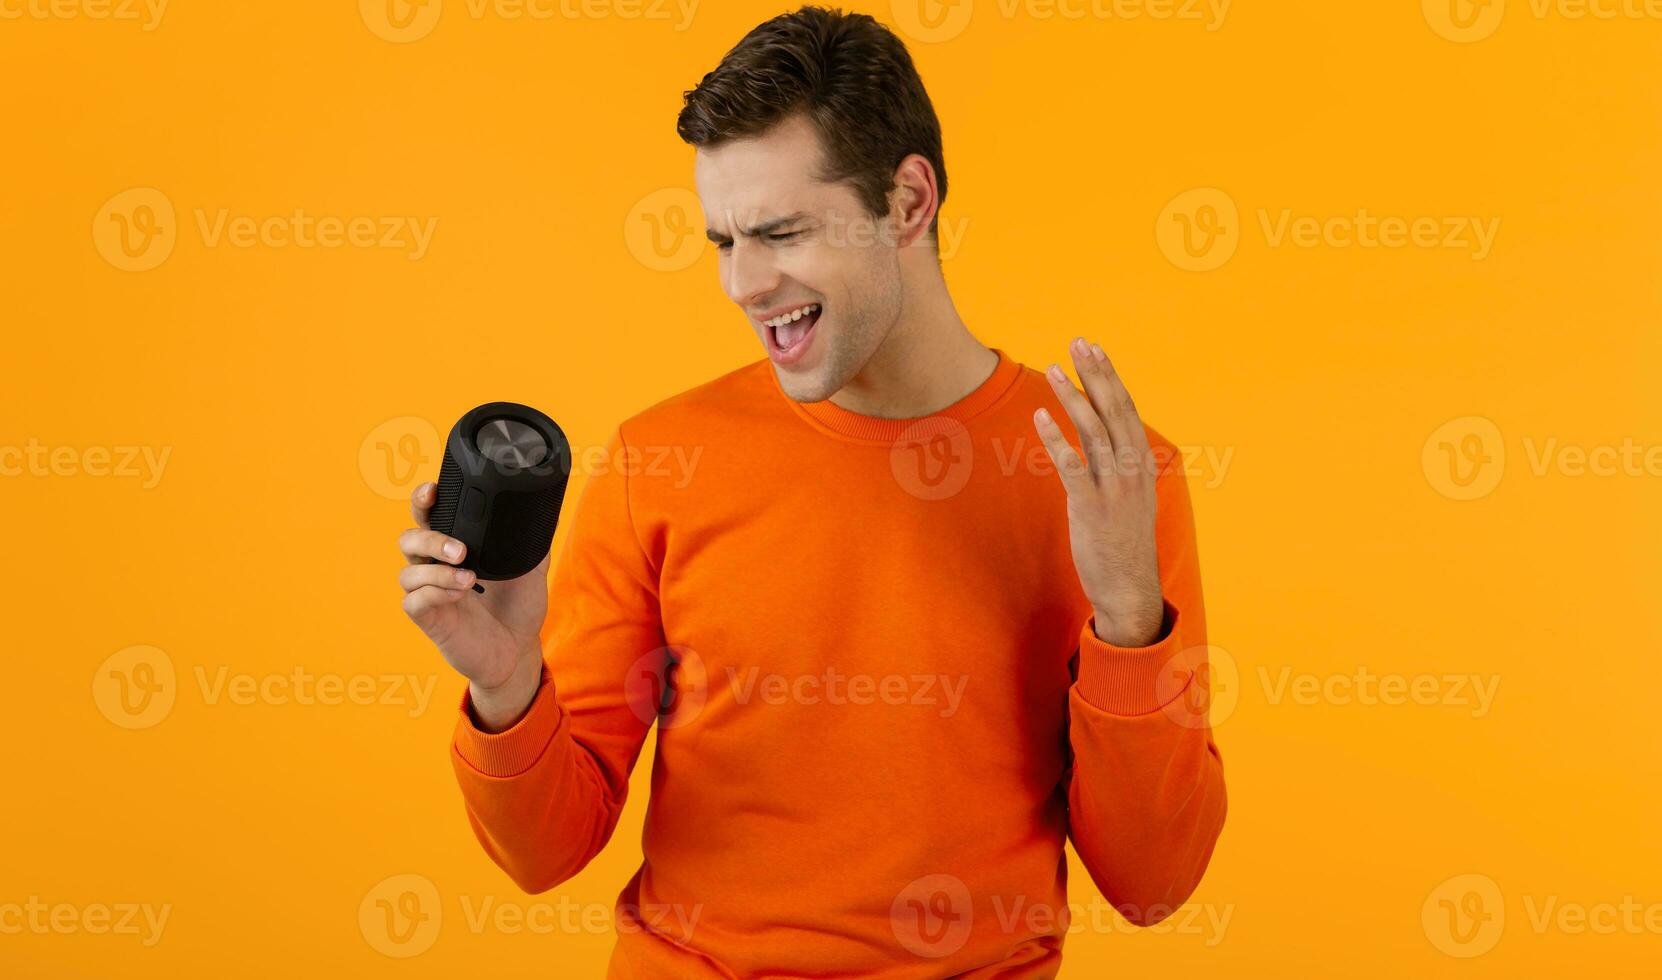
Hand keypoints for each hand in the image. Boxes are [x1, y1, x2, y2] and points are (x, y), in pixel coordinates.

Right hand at [398, 481, 549, 730]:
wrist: (519, 651)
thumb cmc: (519, 608)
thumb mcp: (531, 570)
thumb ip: (530, 542)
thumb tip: (540, 511)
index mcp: (454, 548)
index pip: (428, 518)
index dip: (423, 501)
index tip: (433, 490)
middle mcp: (435, 568)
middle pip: (408, 540)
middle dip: (429, 538)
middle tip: (461, 549)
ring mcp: (429, 594)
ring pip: (409, 572)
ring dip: (438, 571)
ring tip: (470, 577)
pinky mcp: (428, 619)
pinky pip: (415, 601)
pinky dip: (436, 593)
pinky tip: (461, 592)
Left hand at [1033, 337, 1164, 647]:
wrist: (1129, 586)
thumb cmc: (1123, 541)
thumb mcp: (1128, 496)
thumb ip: (1117, 466)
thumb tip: (1099, 441)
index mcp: (1142, 463)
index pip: (1126, 409)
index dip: (1109, 377)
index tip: (1094, 349)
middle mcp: (1132, 470)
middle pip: (1114, 410)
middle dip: (1096, 374)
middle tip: (1078, 342)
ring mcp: (1114, 488)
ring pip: (1095, 432)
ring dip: (1073, 397)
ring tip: (1053, 370)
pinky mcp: (1092, 507)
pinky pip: (1072, 466)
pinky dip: (1056, 439)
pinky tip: (1039, 417)